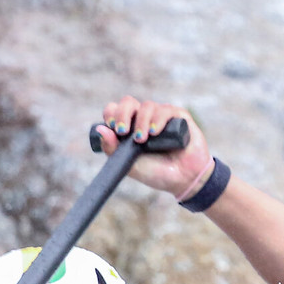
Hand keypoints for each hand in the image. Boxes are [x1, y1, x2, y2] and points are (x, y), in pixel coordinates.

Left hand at [94, 96, 215, 201]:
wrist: (183, 181)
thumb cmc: (157, 173)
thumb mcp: (130, 165)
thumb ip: (113, 149)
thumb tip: (100, 129)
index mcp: (131, 127)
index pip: (116, 110)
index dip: (112, 114)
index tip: (113, 128)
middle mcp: (145, 119)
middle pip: (128, 102)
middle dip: (123, 114)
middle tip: (122, 131)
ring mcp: (162, 117)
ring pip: (147, 105)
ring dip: (141, 121)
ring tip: (143, 140)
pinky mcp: (180, 117)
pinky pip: (166, 109)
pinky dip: (158, 119)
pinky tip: (155, 131)